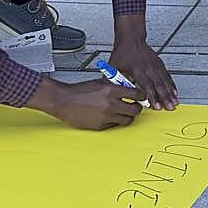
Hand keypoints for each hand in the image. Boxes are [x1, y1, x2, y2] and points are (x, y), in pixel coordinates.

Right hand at [29, 77, 144, 129]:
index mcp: (111, 91)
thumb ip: (115, 85)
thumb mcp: (100, 82)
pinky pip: (115, 125)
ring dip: (128, 116)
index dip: (142, 95)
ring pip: (127, 120)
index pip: (136, 94)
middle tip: (136, 106)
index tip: (142, 96)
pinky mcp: (101, 126)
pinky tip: (111, 116)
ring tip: (125, 112)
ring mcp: (106, 116)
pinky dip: (116, 121)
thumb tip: (128, 87)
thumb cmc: (80, 90)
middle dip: (138, 108)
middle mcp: (110, 104)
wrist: (65, 101)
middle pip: (135, 110)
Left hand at [110, 36, 177, 110]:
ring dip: (170, 93)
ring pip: (165, 81)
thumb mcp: (114, 67)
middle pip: (158, 84)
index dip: (152, 96)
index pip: (146, 85)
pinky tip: (174, 92)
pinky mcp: (159, 64)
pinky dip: (171, 84)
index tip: (156, 106)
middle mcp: (148, 67)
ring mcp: (155, 65)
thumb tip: (112, 95)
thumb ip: (114, 82)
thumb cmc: (122, 53)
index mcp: (136, 69)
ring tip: (175, 102)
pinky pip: (167, 76)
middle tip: (170, 107)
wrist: (131, 38)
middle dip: (165, 97)